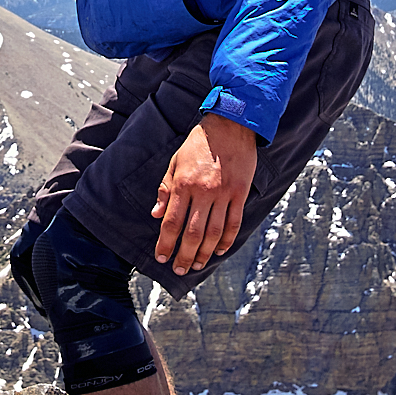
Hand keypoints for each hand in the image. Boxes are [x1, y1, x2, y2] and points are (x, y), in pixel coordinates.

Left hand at [152, 112, 257, 274]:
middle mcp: (203, 191)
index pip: (172, 222)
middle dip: (184, 255)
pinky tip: (219, 251)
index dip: (165, 243)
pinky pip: (233, 223)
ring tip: (197, 265)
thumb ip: (166, 189)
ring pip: (213, 232)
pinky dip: (226, 241)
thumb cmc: (198, 144)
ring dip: (204, 253)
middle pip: (192, 233)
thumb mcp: (175, 162)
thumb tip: (156, 215)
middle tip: (179, 269)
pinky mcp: (240, 193)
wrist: (230, 125)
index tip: (161, 256)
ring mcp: (224, 193)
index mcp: (183, 183)